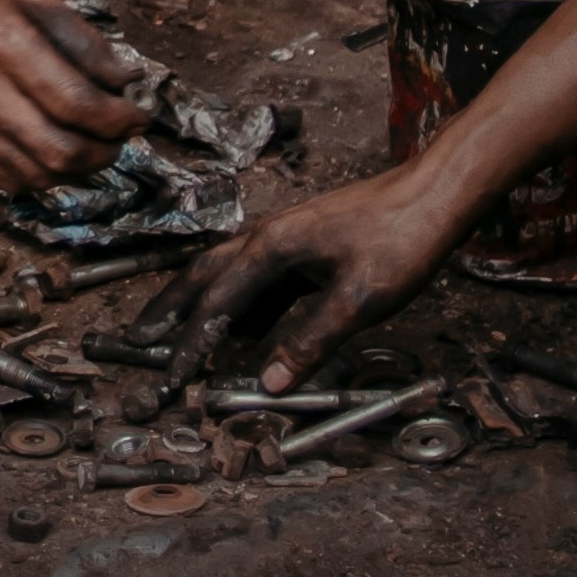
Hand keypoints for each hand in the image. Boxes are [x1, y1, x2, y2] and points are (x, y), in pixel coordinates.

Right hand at [0, 0, 151, 188]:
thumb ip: (79, 38)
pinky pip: (4, 179)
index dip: (118, 118)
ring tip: (89, 147)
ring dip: (75, 170)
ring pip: (36, 174)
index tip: (137, 114)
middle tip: (118, 136)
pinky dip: (39, 176)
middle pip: (59, 150)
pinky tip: (50, 153)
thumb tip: (122, 80)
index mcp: (5, 44)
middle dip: (104, 151)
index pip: (76, 103)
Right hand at [125, 167, 472, 387]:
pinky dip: (240, 302)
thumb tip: (270, 382)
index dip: (190, 344)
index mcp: (271, 247)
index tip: (170, 376)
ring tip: (178, 332)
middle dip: (170, 310)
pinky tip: (247, 325)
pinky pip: (259, 277)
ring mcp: (287, 238)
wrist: (437, 194)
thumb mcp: (358, 300)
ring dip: (200, 304)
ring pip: (229, 274)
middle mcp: (268, 237)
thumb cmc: (401, 237)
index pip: (216, 303)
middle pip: (204, 276)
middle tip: (140, 338)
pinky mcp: (307, 245)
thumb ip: (310, 341)